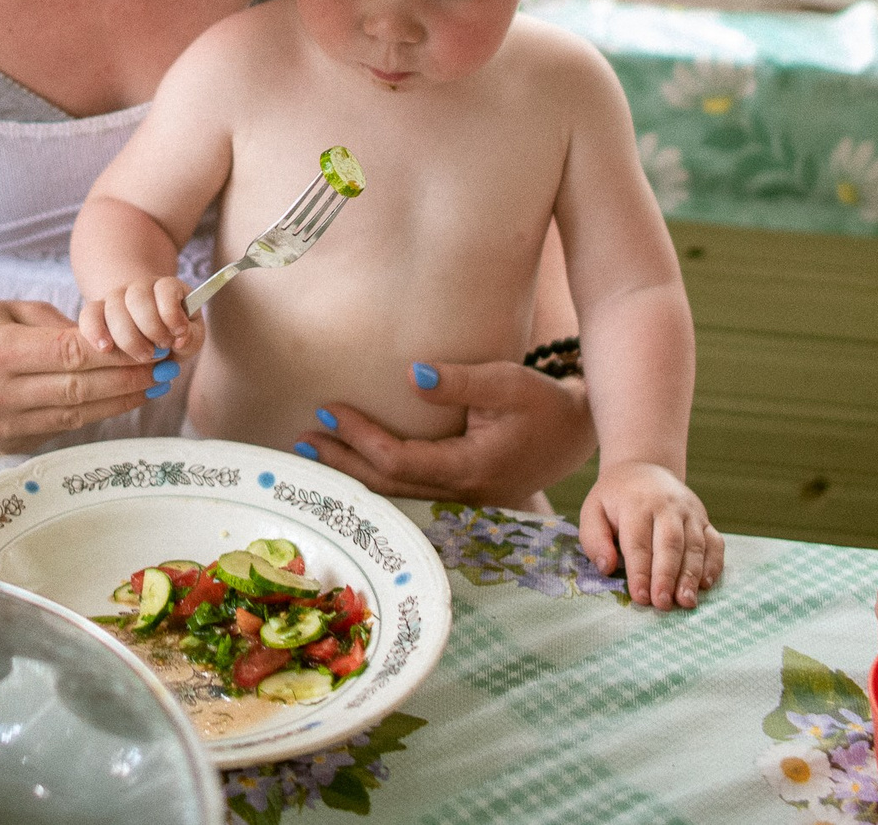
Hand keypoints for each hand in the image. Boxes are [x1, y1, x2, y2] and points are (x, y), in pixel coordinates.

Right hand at [0, 299, 173, 453]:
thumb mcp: (5, 309)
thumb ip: (56, 325)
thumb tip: (110, 340)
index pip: (71, 355)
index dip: (118, 355)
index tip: (154, 349)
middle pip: (78, 391)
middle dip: (129, 381)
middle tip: (164, 370)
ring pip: (73, 416)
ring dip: (118, 403)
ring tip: (150, 386)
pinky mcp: (2, 446)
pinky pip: (57, 429)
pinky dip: (89, 415)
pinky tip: (113, 400)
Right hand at [76, 277, 201, 361]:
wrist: (151, 339)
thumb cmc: (173, 337)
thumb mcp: (190, 338)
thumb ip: (191, 339)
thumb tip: (179, 341)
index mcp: (167, 288)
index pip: (166, 288)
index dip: (171, 312)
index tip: (178, 333)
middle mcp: (139, 288)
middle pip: (138, 297)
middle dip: (151, 327)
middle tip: (160, 350)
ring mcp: (115, 298)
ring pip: (114, 307)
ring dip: (129, 337)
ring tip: (143, 356)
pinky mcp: (97, 313)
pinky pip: (89, 315)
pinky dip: (95, 331)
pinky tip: (105, 348)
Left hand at [298, 359, 597, 507]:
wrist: (576, 435)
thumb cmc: (543, 405)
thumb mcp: (508, 382)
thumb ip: (460, 380)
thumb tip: (410, 373)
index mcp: (468, 469)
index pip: (398, 460)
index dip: (359, 437)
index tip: (329, 408)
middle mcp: (460, 495)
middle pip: (387, 487)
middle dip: (341, 463)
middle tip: (301, 438)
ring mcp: (460, 503)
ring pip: (395, 497)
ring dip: (352, 475)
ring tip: (313, 454)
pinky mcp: (460, 499)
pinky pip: (408, 494)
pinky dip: (374, 480)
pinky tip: (350, 467)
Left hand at [579, 458, 721, 608]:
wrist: (644, 468)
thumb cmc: (615, 498)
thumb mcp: (593, 510)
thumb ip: (594, 539)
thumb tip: (607, 567)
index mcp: (636, 504)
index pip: (639, 543)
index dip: (640, 572)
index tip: (640, 597)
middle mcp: (667, 506)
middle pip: (670, 544)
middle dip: (667, 576)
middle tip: (663, 604)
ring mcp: (690, 512)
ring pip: (695, 545)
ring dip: (691, 576)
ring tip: (686, 602)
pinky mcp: (705, 519)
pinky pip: (715, 542)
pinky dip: (714, 564)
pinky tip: (705, 585)